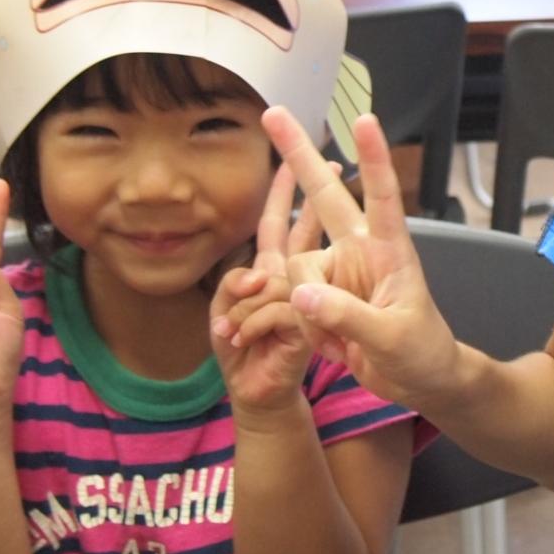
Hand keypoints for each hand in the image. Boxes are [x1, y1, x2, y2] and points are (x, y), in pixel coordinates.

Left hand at [209, 167, 316, 413]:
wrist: (258, 395)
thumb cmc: (240, 353)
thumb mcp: (221, 313)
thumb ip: (234, 284)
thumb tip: (261, 275)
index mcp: (274, 270)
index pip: (278, 223)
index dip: (282, 191)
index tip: (289, 158)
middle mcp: (295, 279)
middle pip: (302, 231)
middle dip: (309, 195)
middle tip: (332, 160)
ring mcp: (307, 300)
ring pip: (282, 276)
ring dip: (247, 305)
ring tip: (230, 332)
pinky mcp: (310, 325)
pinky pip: (280, 307)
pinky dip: (253, 323)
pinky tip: (243, 340)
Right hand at [262, 107, 462, 411]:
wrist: (418, 381)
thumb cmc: (421, 352)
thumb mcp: (391, 338)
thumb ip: (347, 317)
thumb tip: (301, 294)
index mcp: (391, 250)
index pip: (383, 196)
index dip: (374, 158)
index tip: (366, 119)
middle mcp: (360, 250)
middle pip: (324, 195)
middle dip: (298, 153)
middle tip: (273, 112)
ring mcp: (338, 270)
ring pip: (297, 271)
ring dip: (308, 311)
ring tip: (341, 343)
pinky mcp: (321, 294)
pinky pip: (292, 299)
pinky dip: (304, 327)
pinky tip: (333, 347)